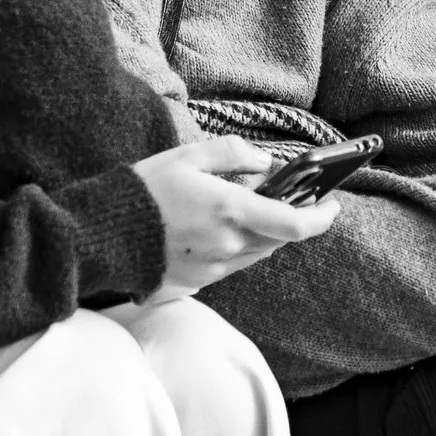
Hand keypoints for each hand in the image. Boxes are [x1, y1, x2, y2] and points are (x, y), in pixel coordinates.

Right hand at [133, 136, 338, 302]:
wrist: (102, 234)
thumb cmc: (145, 190)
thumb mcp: (189, 156)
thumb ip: (234, 154)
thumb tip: (268, 162)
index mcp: (231, 211)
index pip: (295, 225)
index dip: (322, 217)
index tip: (333, 205)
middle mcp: (228, 246)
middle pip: (278, 240)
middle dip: (290, 220)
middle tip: (290, 199)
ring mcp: (213, 269)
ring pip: (256, 253)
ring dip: (262, 233)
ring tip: (249, 208)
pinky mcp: (198, 282)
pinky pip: (231, 264)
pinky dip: (237, 246)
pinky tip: (217, 228)